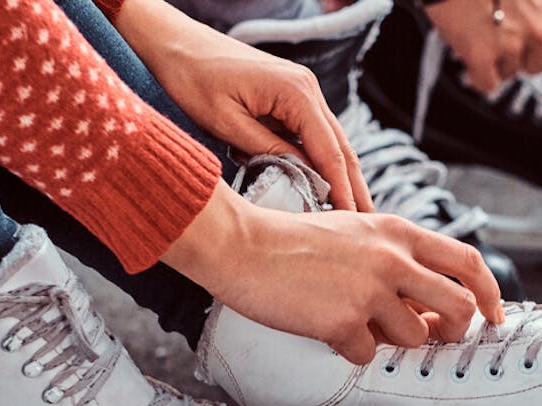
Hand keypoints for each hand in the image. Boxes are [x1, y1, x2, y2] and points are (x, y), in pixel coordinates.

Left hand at [115, 0, 371, 211]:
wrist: (173, 43)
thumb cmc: (192, 78)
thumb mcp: (227, 122)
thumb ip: (268, 149)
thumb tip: (301, 177)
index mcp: (296, 93)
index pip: (330, 152)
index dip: (342, 190)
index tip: (352, 223)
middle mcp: (307, 90)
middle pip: (341, 148)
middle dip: (355, 188)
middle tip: (369, 226)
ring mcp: (301, 92)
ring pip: (331, 143)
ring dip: (342, 178)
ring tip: (353, 216)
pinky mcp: (289, 99)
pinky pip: (313, 137)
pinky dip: (322, 164)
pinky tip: (325, 189)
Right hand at [163, 183, 504, 364]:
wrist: (242, 246)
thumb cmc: (291, 242)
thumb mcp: (354, 233)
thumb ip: (393, 260)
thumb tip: (423, 306)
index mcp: (397, 232)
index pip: (467, 261)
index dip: (489, 293)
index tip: (494, 316)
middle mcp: (391, 259)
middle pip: (458, 308)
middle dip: (454, 331)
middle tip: (435, 338)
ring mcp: (369, 291)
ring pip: (413, 337)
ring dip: (390, 341)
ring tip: (355, 322)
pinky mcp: (343, 321)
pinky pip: (366, 354)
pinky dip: (349, 350)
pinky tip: (324, 328)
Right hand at [424, 0, 541, 92]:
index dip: (535, 42)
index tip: (523, 36)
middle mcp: (541, 28)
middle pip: (537, 65)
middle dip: (519, 56)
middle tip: (499, 36)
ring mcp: (513, 43)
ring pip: (510, 74)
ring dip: (496, 61)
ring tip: (482, 34)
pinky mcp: (484, 55)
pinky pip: (487, 84)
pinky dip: (477, 74)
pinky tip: (471, 54)